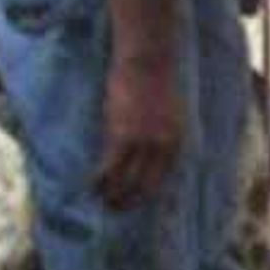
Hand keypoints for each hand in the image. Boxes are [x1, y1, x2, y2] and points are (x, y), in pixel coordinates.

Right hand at [98, 48, 183, 208]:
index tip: (138, 202)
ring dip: (113, 195)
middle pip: (148, 185)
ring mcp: (145, 142)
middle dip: (132, 201)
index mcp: (178, 139)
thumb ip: (161, 132)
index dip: (150, 193)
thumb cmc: (156, 79)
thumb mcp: (167, 111)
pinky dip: (100, 179)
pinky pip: (110, 167)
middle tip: (117, 209)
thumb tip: (147, 148)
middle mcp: (165, 146)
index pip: (166, 177)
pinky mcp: (123, 135)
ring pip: (126, 180)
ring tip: (101, 202)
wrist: (149, 59)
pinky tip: (90, 186)